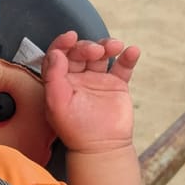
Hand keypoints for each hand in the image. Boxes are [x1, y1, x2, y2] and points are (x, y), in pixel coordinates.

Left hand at [41, 31, 139, 154]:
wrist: (102, 148)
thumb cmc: (75, 129)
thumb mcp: (56, 103)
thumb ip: (53, 76)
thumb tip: (56, 53)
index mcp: (60, 82)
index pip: (59, 55)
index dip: (63, 43)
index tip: (71, 37)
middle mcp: (78, 79)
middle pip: (80, 51)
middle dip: (87, 46)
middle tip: (95, 52)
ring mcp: (98, 81)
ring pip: (102, 54)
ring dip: (107, 45)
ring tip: (114, 47)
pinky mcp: (117, 85)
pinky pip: (123, 66)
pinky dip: (128, 56)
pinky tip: (131, 52)